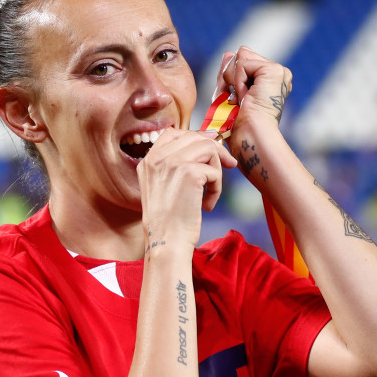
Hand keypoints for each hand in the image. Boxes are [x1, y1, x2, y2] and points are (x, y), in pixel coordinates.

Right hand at [136, 129, 237, 251]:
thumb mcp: (163, 187)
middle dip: (216, 151)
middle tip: (229, 165)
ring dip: (217, 170)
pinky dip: (217, 188)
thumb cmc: (169, 221)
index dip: (196, 138)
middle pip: (195, 138)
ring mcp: (172, 163)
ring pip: (208, 149)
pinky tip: (207, 205)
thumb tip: (208, 142)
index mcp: (147, 161)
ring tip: (212, 191)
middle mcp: (157, 158)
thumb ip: (175, 166)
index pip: (174, 133)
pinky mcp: (189, 173)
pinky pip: (215, 171)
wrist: (166, 242)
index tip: (211, 149)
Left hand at [213, 47, 292, 185]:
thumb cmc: (238, 125)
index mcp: (268, 80)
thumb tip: (228, 53)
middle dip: (230, 77)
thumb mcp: (229, 94)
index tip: (233, 99)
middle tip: (236, 101)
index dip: (230, 77)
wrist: (249, 136)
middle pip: (241, 56)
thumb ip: (230, 73)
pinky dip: (238, 82)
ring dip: (233, 81)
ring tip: (242, 101)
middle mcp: (277, 74)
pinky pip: (242, 63)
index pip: (242, 61)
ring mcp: (278, 71)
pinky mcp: (274, 71)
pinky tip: (246, 97)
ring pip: (241, 57)